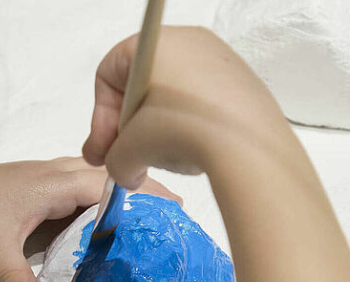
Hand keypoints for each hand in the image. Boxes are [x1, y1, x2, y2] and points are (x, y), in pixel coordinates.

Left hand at [0, 157, 179, 281]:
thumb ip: (13, 277)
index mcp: (54, 182)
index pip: (111, 183)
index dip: (145, 194)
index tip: (177, 211)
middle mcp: (55, 174)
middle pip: (110, 177)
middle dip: (143, 192)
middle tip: (174, 218)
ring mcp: (45, 179)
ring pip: (94, 181)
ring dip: (122, 195)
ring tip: (150, 220)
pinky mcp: (36, 189)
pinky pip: (79, 191)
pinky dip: (99, 202)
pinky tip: (105, 224)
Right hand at [83, 26, 298, 186]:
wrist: (248, 144)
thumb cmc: (183, 129)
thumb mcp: (130, 151)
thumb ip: (115, 160)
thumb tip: (124, 171)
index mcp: (151, 43)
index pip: (108, 77)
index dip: (100, 119)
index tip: (105, 150)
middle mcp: (185, 41)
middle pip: (140, 87)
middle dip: (131, 128)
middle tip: (130, 159)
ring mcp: (218, 59)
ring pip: (171, 97)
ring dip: (160, 131)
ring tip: (166, 158)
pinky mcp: (242, 82)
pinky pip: (201, 103)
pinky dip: (190, 128)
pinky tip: (194, 153)